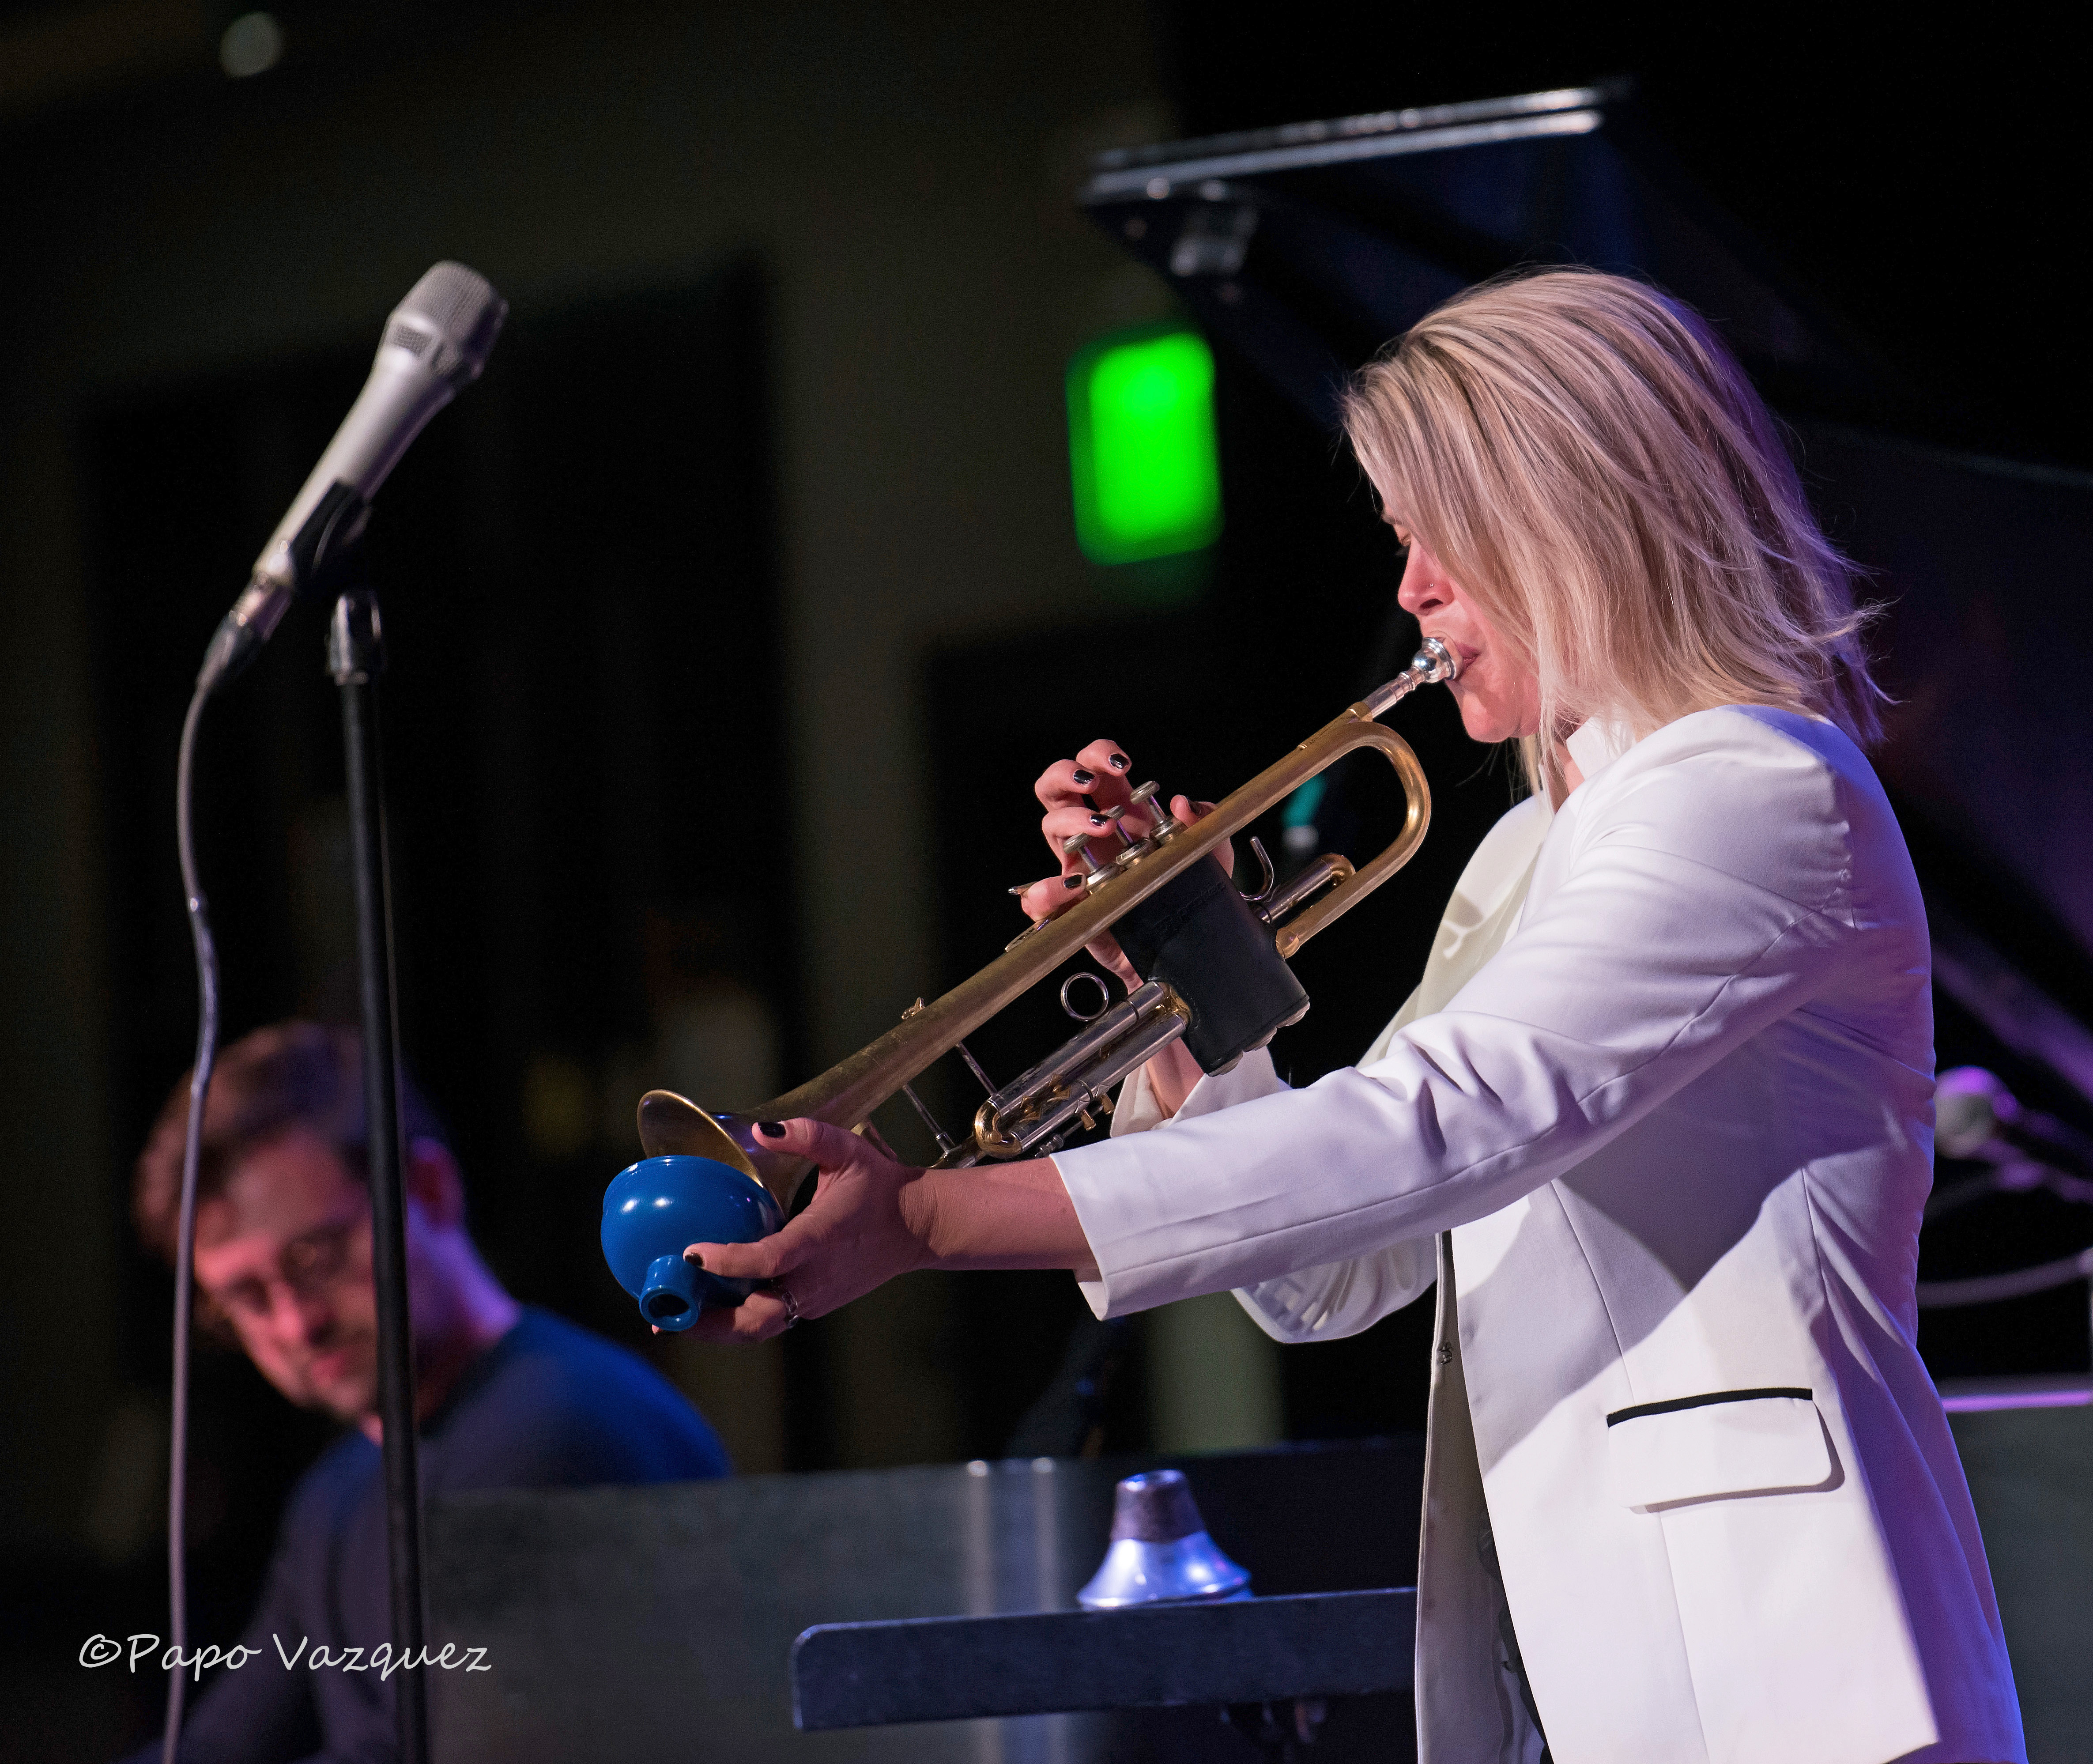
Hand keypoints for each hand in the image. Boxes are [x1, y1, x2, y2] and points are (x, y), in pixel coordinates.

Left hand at [679, 1119, 936, 1342]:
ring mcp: (815, 1298)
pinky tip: (706, 1309)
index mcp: (821, 1239)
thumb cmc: (880, 1186)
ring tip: (672, 1318)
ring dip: (716, 1328)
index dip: (730, 1261)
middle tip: (664, 1311)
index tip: (692, 1254)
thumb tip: (761, 1130)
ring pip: (760, 1328)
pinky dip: (736, 1320)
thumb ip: (807, 1134)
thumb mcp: (847, 1149)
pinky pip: (770, 1320)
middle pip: (757, 1318)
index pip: (771, 1259)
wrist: (918, 1226)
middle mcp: (816, 1278)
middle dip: (709, 1321)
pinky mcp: (814, 1304)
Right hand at [1011, 737, 1232, 985]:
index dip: (1099, 755)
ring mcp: (1077, 869)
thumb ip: (1204, 824)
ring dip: (1071, 820)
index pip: (1095, 771)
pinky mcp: (1070, 908)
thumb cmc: (1189, 897)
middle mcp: (1092, 836)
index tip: (1122, 764)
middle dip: (1065, 774)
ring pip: (1049, 827)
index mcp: (1121, 814)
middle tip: (1091, 783)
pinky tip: (1075, 886)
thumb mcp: (1211, 857)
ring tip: (1105, 827)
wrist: (1183, 953)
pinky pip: (1039, 897)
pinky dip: (1047, 889)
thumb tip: (1183, 802)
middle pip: (1056, 789)